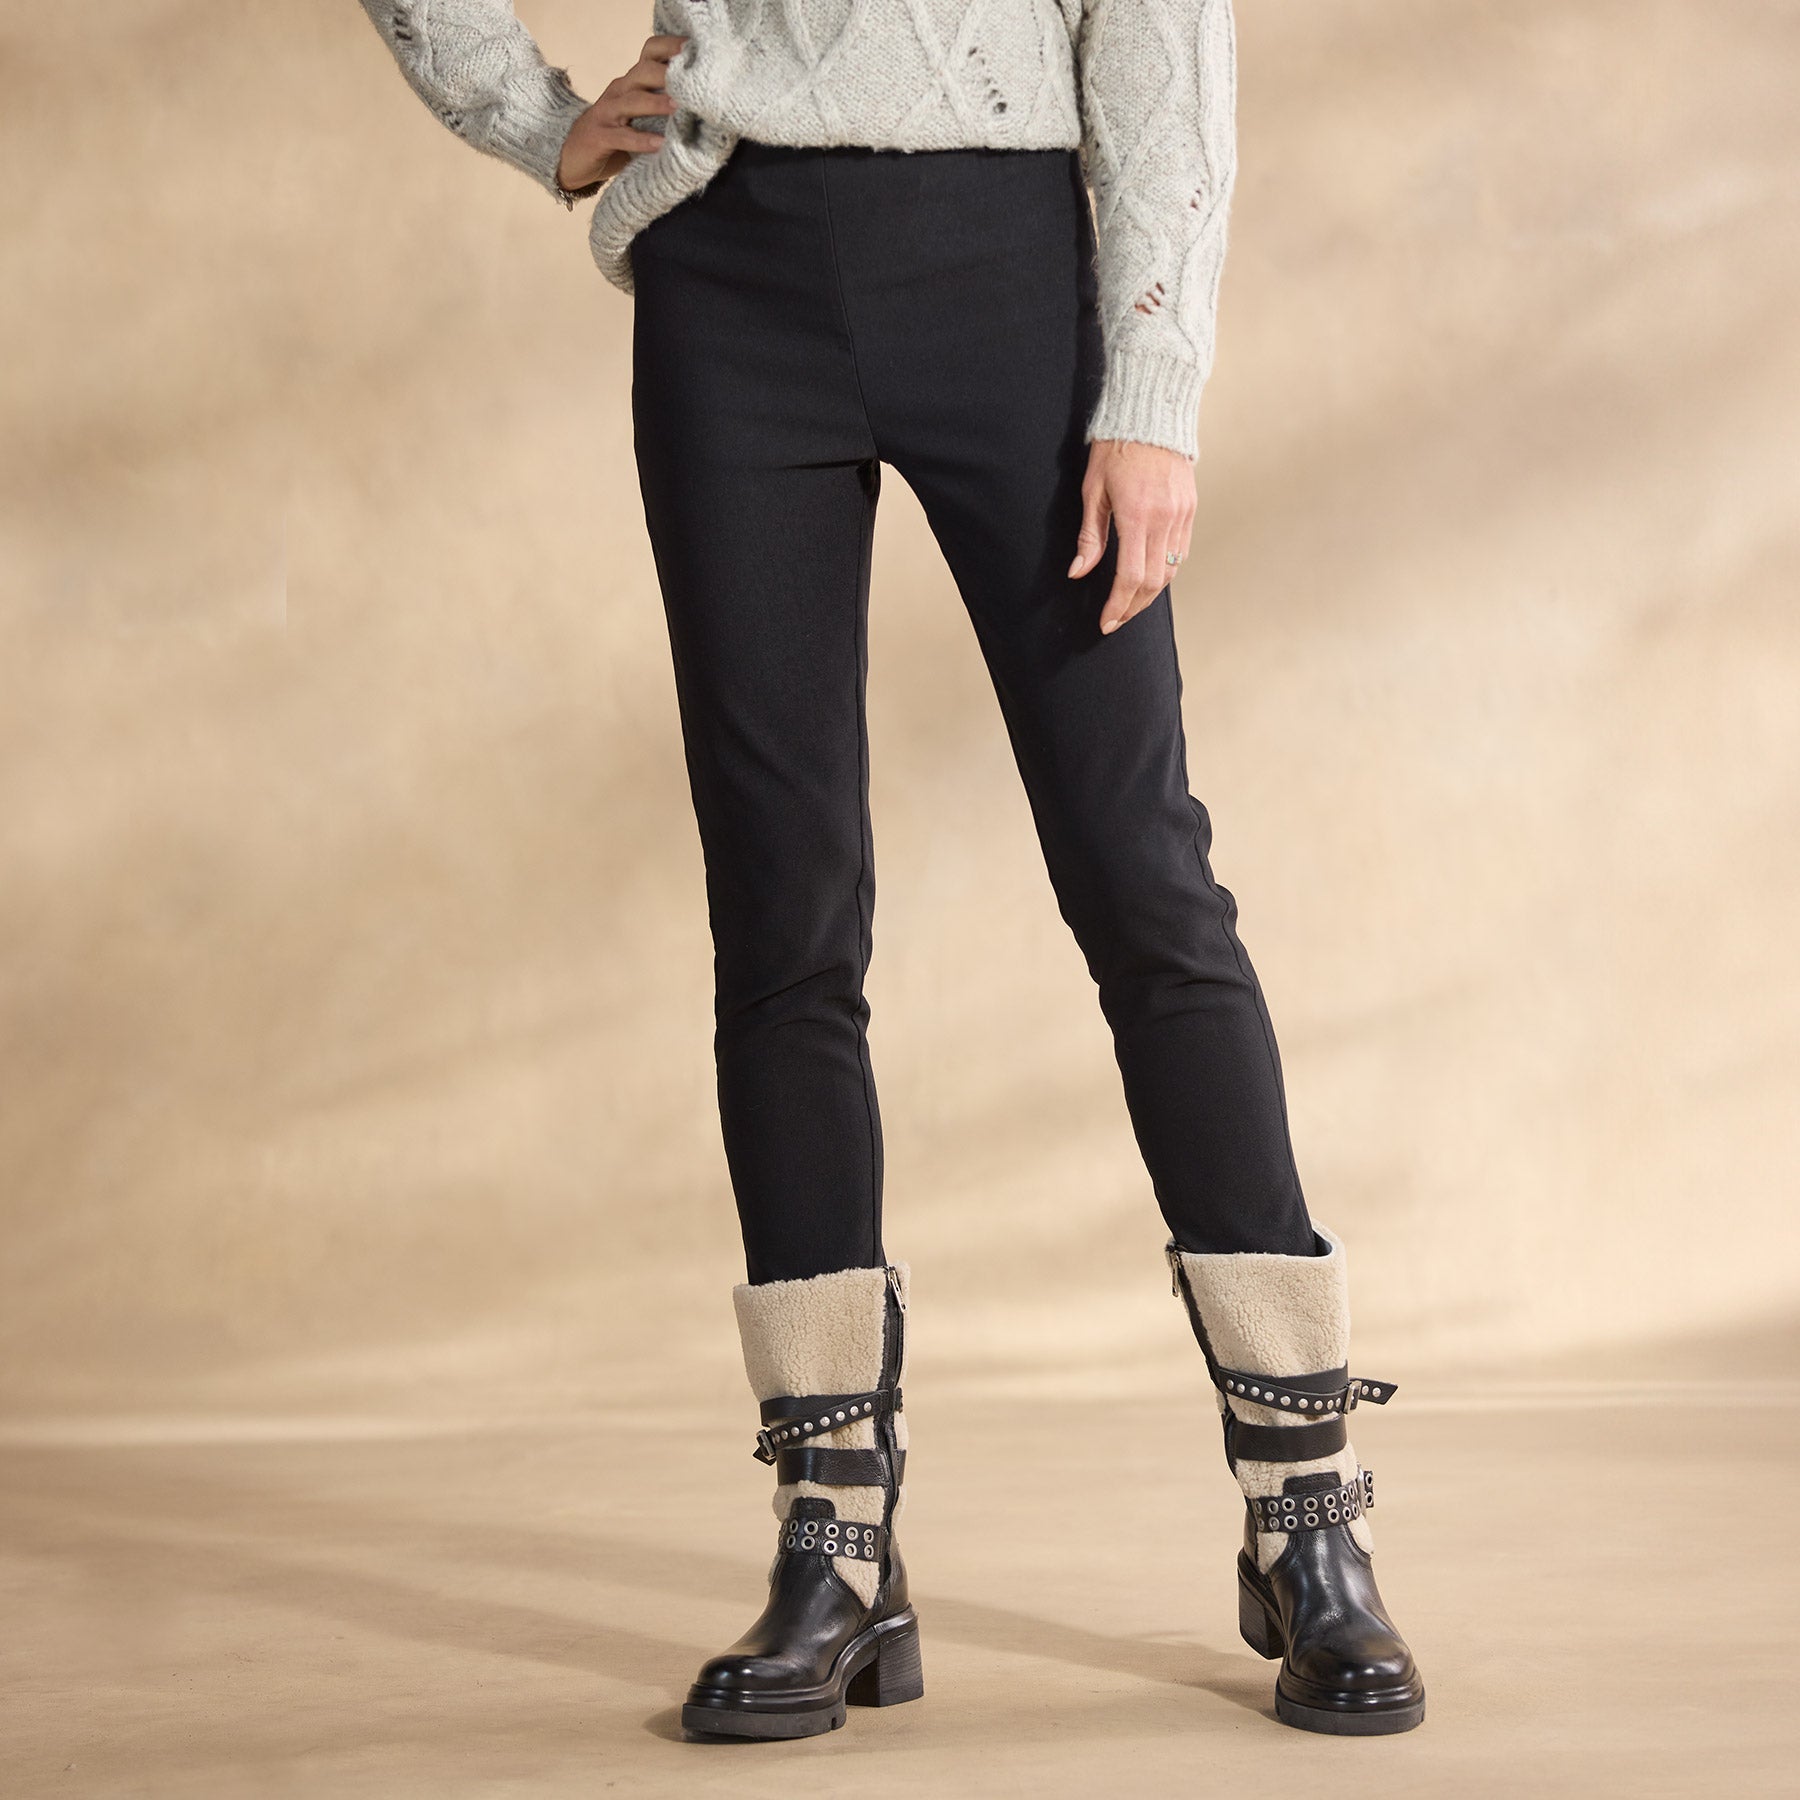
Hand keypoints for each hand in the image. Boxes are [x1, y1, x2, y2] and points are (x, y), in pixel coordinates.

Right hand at [555, 34, 688, 190]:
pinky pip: (622, 137)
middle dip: (667, 74)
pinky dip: (641, 140)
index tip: (695, 51)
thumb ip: (662, 109)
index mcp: (631, 83)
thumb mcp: (639, 117)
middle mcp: (619, 91)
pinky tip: (660, 144)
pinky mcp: (599, 136)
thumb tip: (702, 109)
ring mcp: (607, 113)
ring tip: (677, 108)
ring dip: (656, 103)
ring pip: (632, 101)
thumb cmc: (615, 138)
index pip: (649, 54)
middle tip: (692, 81)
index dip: (670, 48)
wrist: (572, 158)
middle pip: (642, 72)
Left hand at [1068, 438, 1196, 634]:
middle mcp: (1165, 518)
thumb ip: (1090, 536)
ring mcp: (1181, 514)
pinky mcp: (1190, 509)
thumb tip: (1078, 572)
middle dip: (1133, 606)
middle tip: (1115, 619)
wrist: (1150, 414)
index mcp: (1137, 515)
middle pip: (1153, 581)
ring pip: (1171, 570)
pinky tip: (1149, 576)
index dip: (1118, 605)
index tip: (1106, 622)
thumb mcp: (1093, 491)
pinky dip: (1165, 570)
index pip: (1130, 576)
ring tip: (1130, 602)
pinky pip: (1181, 551)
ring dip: (1150, 592)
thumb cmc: (1115, 448)